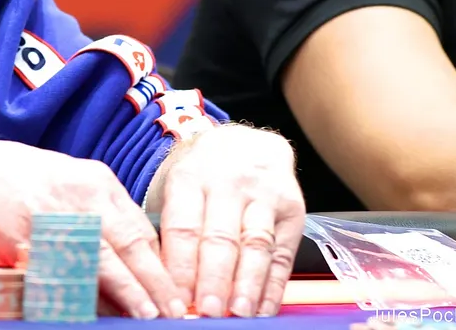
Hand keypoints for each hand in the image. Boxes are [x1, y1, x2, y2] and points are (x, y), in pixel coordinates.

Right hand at [0, 138, 186, 320]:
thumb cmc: (16, 180)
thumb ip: (97, 219)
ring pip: (102, 261)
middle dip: (156, 283)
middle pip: (130, 246)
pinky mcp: (25, 238)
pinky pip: (58, 271)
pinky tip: (90, 310)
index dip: (161, 265)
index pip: (140, 230)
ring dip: (128, 293)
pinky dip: (78, 294)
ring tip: (148, 315)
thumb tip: (127, 263)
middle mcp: (82, 198)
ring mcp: (55, 217)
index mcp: (98, 183)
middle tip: (177, 310)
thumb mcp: (67, 186)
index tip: (177, 291)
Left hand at [147, 124, 304, 317]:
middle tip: (208, 313)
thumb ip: (172, 234)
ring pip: (256, 244)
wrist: (246, 144)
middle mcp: (228, 182)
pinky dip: (274, 286)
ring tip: (239, 314)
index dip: (181, 268)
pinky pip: (282, 253)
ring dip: (247, 284)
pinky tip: (263, 308)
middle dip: (214, 280)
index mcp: (191, 177)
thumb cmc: (204, 177)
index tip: (176, 301)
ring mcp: (264, 194)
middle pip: (221, 238)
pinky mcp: (292, 207)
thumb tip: (163, 288)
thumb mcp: (178, 189)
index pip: (184, 228)